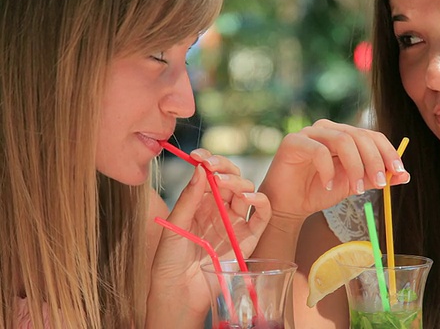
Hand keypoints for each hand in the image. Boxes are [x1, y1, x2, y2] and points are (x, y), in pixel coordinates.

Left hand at [148, 149, 270, 324]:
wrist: (178, 293)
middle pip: (231, 178)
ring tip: (223, 184)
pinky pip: (262, 215)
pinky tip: (246, 198)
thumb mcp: (174, 226)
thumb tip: (200, 169)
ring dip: (239, 182)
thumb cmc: (169, 263)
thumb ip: (189, 198)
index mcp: (199, 203)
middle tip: (213, 167)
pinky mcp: (249, 238)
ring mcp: (235, 223)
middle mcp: (219, 209)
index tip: (200, 156)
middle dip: (224, 167)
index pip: (210, 174)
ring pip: (247, 191)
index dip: (209, 161)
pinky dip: (260, 202)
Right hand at [259, 119, 409, 220]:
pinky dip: (328, 170)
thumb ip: (375, 178)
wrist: (288, 205)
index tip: (399, 171)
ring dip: (355, 166)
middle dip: (374, 160)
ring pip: (342, 140)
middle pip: (359, 136)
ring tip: (357, 189)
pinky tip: (328, 185)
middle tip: (381, 183)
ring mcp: (309, 133)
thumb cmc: (319, 191)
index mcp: (344, 135)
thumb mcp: (354, 185)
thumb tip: (405, 175)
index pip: (371, 135)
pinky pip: (317, 151)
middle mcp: (328, 128)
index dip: (388, 152)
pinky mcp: (293, 142)